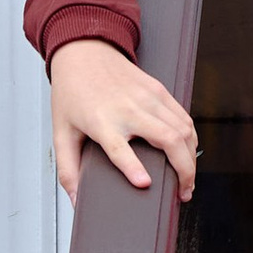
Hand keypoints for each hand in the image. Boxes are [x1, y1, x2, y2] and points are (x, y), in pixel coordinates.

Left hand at [48, 39, 198, 203]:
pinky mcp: (159, 90)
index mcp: (101, 121)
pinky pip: (184, 117)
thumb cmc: (72, 93)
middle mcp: (128, 109)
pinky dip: (191, 139)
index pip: (119, 147)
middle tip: (183, 193)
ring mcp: (148, 98)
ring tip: (187, 180)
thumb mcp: (61, 132)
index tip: (145, 183)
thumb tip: (75, 200)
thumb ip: (68, 169)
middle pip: (168, 140)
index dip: (132, 167)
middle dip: (184, 171)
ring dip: (191, 158)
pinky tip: (188, 154)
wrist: (84, 52)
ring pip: (184, 130)